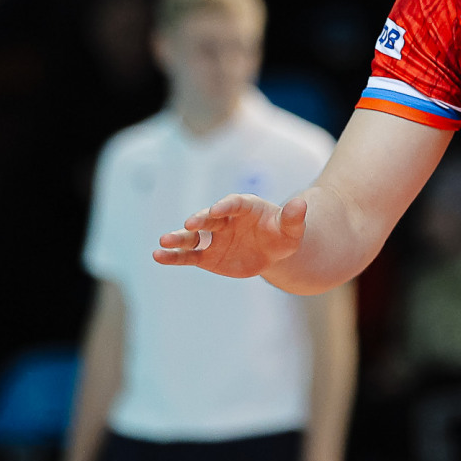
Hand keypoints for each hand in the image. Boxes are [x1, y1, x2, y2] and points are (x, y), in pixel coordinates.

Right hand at [153, 193, 308, 278]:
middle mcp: (224, 219)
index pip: (233, 203)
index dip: (225, 206)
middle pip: (209, 218)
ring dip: (178, 239)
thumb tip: (301, 204)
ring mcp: (213, 238)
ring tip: (163, 242)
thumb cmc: (282, 235)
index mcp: (244, 207)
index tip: (217, 210)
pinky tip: (158, 256)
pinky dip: (174, 257)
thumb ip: (293, 217)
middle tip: (189, 224)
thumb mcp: (292, 229)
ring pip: (193, 238)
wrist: (272, 251)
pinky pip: (188, 256)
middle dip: (200, 220)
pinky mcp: (207, 256)